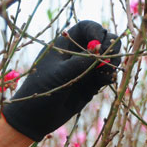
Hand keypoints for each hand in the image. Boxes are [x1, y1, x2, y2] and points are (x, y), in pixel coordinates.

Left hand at [2, 20, 120, 140]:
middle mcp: (76, 54)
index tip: (99, 41)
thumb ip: (80, 61)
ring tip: (106, 72)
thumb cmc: (40, 92)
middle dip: (109, 46)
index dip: (96, 30)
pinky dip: (109, 75)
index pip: (86, 28)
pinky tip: (104, 81)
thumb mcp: (59, 75)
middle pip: (103, 40)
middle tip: (108, 57)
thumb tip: (100, 48)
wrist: (35, 119)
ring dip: (112, 62)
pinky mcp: (90, 84)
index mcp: (63, 46)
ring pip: (108, 58)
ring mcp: (85, 69)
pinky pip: (107, 75)